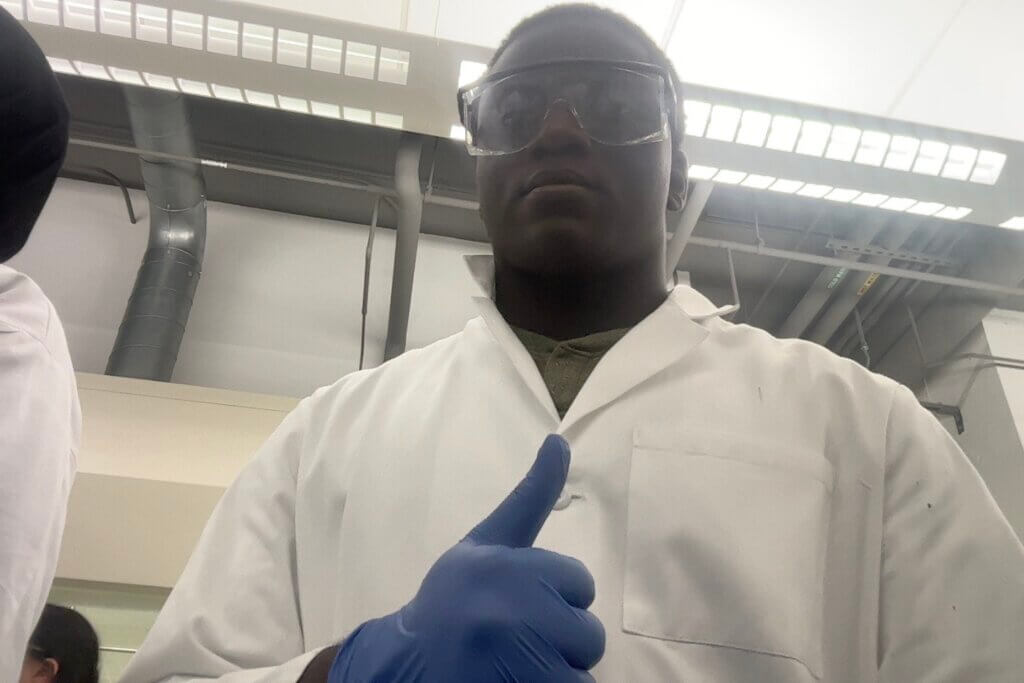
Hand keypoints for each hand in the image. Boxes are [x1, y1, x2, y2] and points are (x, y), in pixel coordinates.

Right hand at [328, 434, 604, 681]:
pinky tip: (513, 682)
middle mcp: (511, 614)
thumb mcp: (487, 543)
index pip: (582, 583)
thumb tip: (560, 440)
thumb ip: (530, 497)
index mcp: (508, 567)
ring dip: (555, 673)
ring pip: (580, 671)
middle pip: (588, 633)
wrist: (404, 665)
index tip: (516, 604)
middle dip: (560, 641)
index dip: (556, 598)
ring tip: (513, 666)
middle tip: (513, 642)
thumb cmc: (452, 600)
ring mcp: (514, 663)